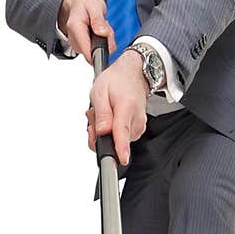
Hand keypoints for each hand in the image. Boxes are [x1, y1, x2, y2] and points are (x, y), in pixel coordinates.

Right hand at [58, 0, 114, 62]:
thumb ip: (98, 19)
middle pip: (95, 52)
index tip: (107, 36)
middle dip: (106, 41)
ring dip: (105, 41)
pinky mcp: (82, 48)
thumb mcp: (94, 5)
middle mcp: (74, 40)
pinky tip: (99, 32)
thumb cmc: (85, 3)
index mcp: (75, 28)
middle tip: (105, 26)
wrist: (78, 4)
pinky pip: (96, 50)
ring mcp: (77, 45)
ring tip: (102, 27)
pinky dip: (102, 42)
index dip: (102, 49)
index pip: (88, 52)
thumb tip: (102, 33)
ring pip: (97, 51)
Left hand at [86, 50, 149, 165]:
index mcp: (126, 107)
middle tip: (96, 114)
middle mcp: (136, 120)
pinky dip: (111, 131)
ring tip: (104, 112)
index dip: (121, 147)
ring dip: (104, 130)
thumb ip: (101, 114)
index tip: (122, 159)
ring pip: (115, 140)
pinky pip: (119, 138)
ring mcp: (138, 127)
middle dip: (99, 132)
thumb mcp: (100, 91)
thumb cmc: (117, 80)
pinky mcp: (137, 131)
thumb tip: (102, 131)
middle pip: (114, 140)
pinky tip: (110, 117)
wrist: (133, 74)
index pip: (122, 132)